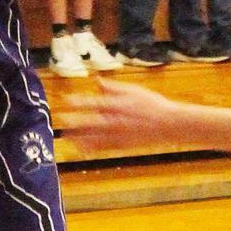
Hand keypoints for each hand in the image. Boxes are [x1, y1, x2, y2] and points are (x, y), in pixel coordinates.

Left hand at [61, 80, 178, 151]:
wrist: (169, 123)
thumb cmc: (152, 104)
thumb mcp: (132, 90)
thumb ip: (113, 87)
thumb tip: (96, 81)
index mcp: (117, 104)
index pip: (92, 102)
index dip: (78, 102)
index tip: (65, 101)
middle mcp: (115, 120)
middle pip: (90, 122)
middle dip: (74, 121)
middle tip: (61, 121)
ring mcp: (118, 134)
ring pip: (94, 137)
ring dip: (79, 137)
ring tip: (66, 136)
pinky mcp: (122, 145)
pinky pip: (103, 148)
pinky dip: (91, 148)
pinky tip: (81, 149)